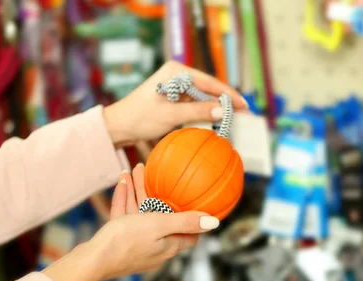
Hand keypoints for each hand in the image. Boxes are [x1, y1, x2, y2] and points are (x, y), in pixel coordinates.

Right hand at [42, 163, 219, 280]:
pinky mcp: (118, 241)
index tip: (195, 205)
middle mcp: (154, 247)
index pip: (188, 235)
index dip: (193, 222)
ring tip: (136, 170)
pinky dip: (124, 199)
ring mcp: (135, 245)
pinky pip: (124, 217)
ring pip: (140, 213)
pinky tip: (122, 181)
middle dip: (159, 195)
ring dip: (138, 191)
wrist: (93, 259)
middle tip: (157, 175)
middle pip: (161, 218)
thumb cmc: (127, 242)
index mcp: (168, 246)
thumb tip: (215, 222)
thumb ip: (186, 222)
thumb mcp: (160, 226)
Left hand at [102, 61, 248, 146]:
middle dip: (225, 102)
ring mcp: (176, 87)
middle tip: (243, 115)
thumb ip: (197, 111)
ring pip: (203, 98)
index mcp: (176, 71)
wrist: (118, 127)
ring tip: (233, 119)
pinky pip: (195, 105)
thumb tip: (222, 111)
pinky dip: (205, 113)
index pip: (209, 82)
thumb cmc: (139, 118)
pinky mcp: (174, 99)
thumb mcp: (170, 115)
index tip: (244, 106)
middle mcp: (177, 75)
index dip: (228, 95)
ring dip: (216, 109)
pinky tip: (216, 121)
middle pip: (208, 89)